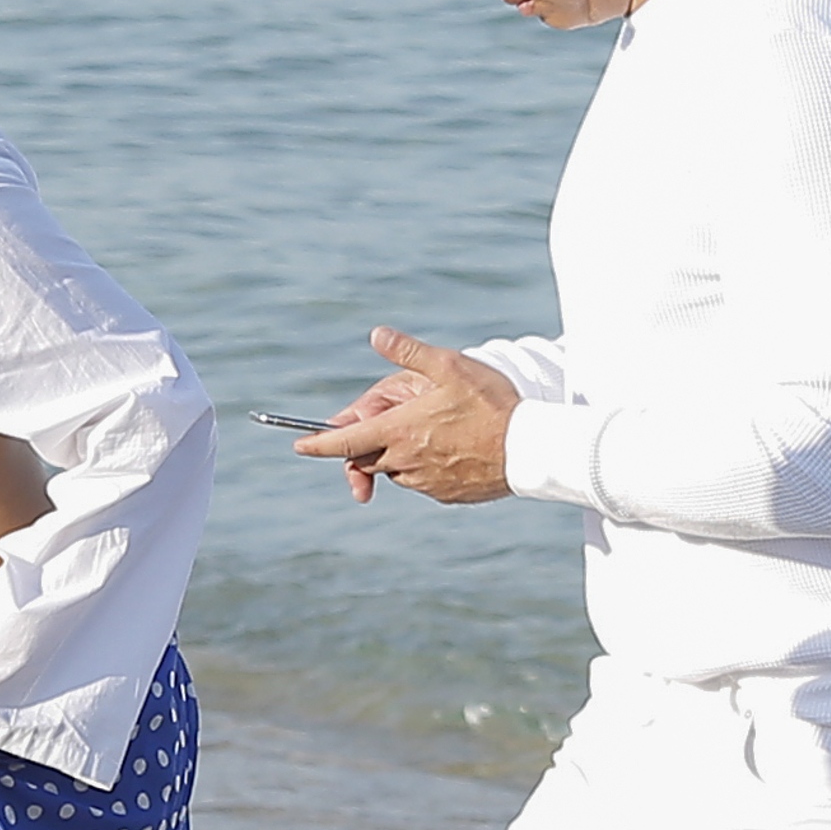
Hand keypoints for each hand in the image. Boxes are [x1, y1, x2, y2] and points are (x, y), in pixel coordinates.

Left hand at [297, 330, 518, 504]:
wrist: (530, 448)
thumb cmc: (491, 404)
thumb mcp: (449, 367)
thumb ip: (409, 352)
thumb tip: (377, 334)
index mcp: (398, 431)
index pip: (344, 442)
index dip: (318, 443)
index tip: (299, 444)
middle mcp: (405, 461)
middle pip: (369, 458)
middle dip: (366, 445)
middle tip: (382, 428)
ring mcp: (426, 482)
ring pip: (397, 470)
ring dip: (399, 454)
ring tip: (431, 432)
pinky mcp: (446, 495)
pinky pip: (423, 482)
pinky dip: (425, 468)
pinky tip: (451, 451)